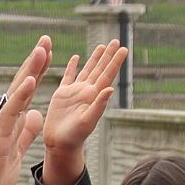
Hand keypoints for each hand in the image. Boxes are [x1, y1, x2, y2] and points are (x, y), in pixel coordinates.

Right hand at [0, 36, 51, 184]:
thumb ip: (26, 132)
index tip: (47, 54)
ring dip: (30, 70)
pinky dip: (22, 95)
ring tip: (42, 49)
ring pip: (16, 92)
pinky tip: (32, 79)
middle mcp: (4, 119)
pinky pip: (11, 112)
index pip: (26, 93)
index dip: (37, 73)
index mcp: (10, 123)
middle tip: (46, 39)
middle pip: (22, 85)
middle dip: (35, 62)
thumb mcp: (17, 152)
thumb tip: (37, 115)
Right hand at [42, 40, 127, 184]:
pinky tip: (76, 58)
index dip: (116, 61)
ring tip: (102, 46)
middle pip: (100, 69)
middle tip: (116, 41)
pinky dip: (72, 66)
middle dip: (108, 55)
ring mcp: (75, 92)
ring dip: (95, 58)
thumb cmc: (75, 136)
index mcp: (94, 96)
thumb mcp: (88, 121)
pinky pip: (69, 76)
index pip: (108, 75)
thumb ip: (99, 105)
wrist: (60, 143)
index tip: (124, 49)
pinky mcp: (62, 94)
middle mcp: (87, 92)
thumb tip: (111, 89)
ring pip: (87, 70)